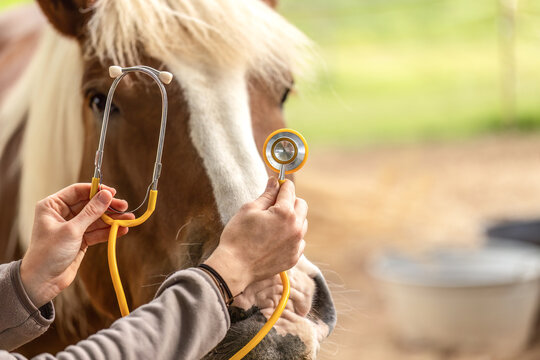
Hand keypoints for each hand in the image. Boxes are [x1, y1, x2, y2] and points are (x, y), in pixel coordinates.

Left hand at [20, 183, 133, 307]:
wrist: (42, 282)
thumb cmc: (49, 253)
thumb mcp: (72, 230)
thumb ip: (91, 212)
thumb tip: (106, 195)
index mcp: (53, 206)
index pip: (78, 191)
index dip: (96, 190)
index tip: (113, 193)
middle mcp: (62, 214)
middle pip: (90, 204)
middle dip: (108, 206)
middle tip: (124, 206)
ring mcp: (72, 227)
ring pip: (96, 218)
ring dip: (112, 219)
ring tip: (129, 219)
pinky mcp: (80, 239)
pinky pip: (97, 231)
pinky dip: (109, 231)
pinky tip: (122, 230)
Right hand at [205, 178, 306, 295]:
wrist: (235, 267)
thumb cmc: (238, 236)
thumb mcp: (249, 209)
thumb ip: (267, 195)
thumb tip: (274, 182)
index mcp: (285, 213)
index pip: (289, 190)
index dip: (281, 185)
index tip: (276, 185)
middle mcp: (295, 228)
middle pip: (301, 204)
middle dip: (289, 201)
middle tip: (273, 205)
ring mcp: (296, 244)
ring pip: (302, 223)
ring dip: (292, 219)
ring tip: (273, 224)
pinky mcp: (294, 257)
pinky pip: (299, 241)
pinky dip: (290, 236)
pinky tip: (275, 239)